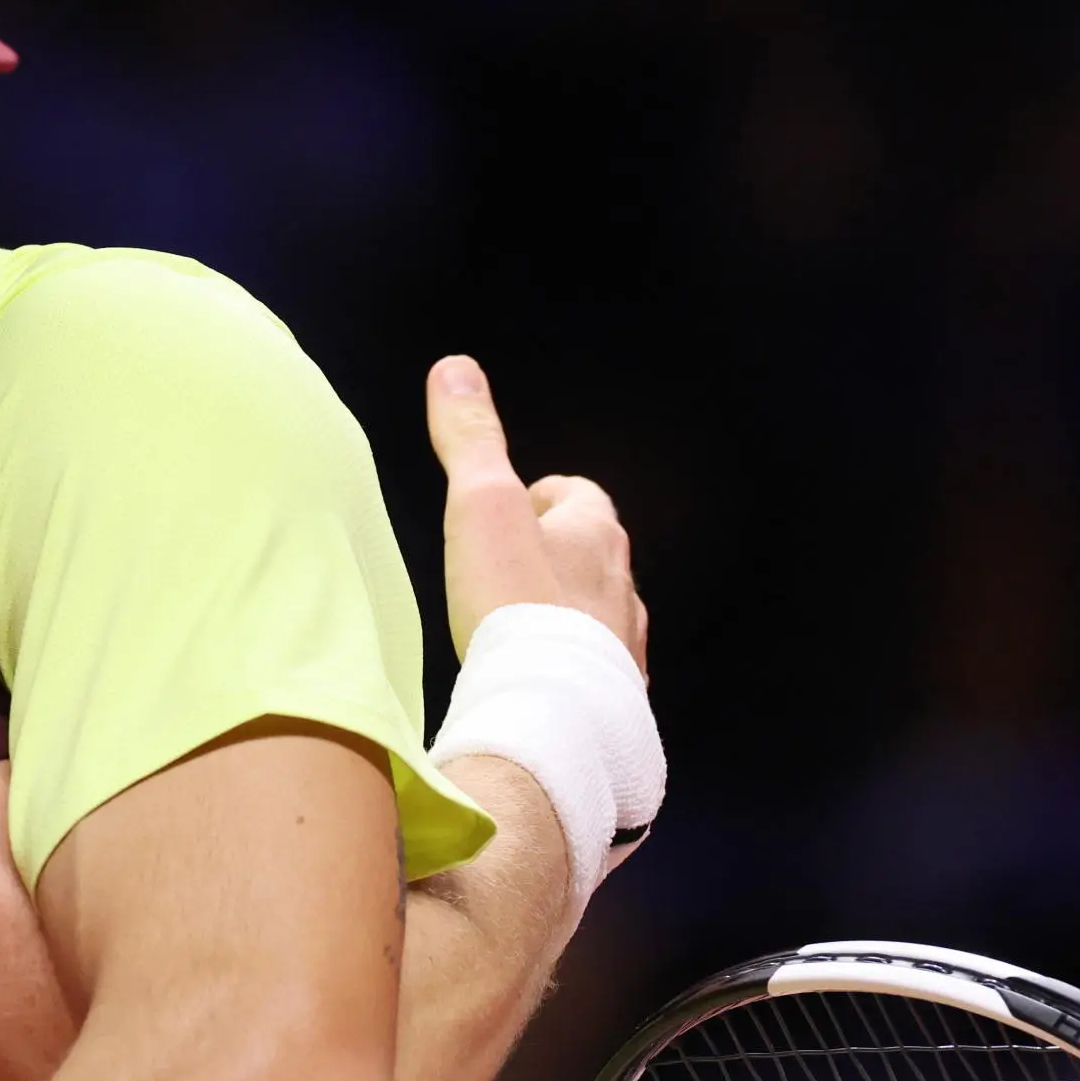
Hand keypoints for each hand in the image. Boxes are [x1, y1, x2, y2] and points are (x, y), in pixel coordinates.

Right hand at [426, 357, 647, 669]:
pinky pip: (592, 671)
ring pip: (596, 615)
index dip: (540, 497)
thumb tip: (456, 369)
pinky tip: (534, 680)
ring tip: (516, 629)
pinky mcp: (614, 696)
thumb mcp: (481, 505)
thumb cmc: (515, 605)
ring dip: (562, 615)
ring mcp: (623, 644)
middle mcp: (621, 585)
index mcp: (594, 532)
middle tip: (504, 570)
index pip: (577, 495)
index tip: (509, 511)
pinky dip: (566, 668)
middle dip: (552, 558)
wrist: (553, 711)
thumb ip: (472, 438)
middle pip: (591, 556)